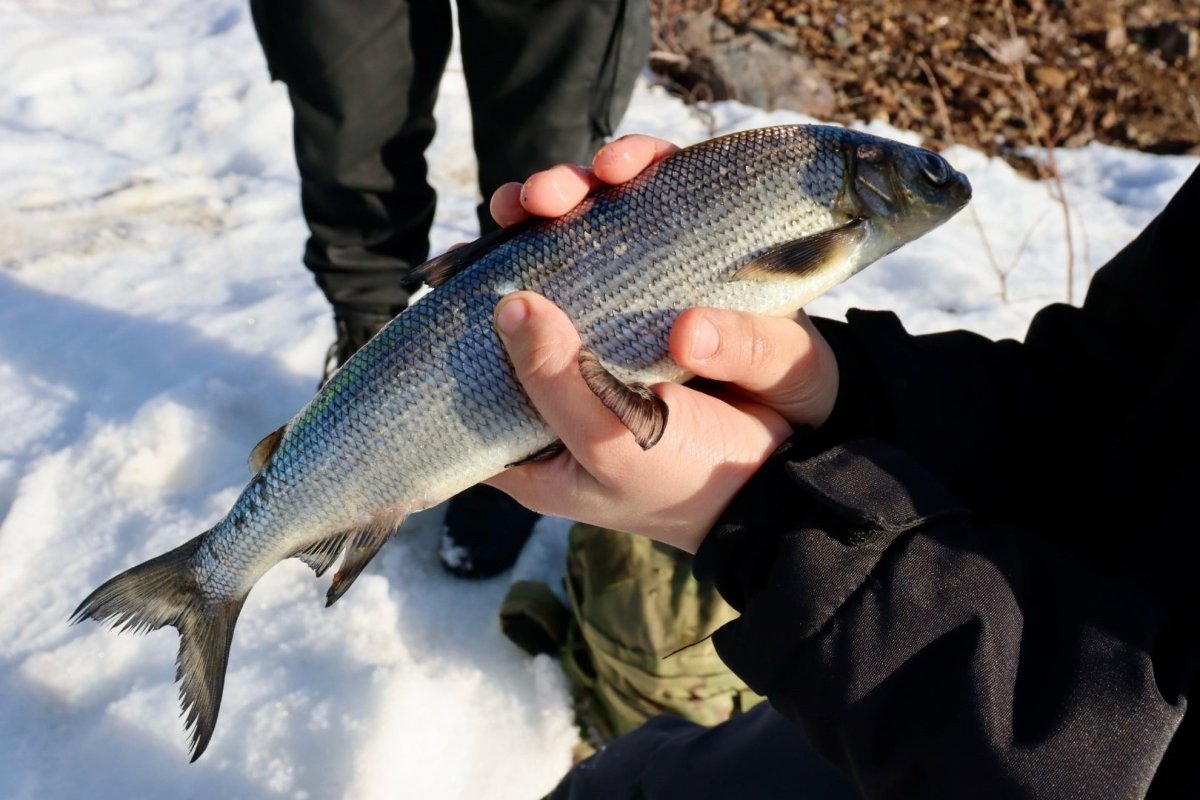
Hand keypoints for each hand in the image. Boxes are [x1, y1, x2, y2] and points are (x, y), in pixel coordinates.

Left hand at [483, 136, 840, 551]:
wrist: (802, 466)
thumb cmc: (694, 477)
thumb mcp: (615, 447)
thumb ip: (558, 384)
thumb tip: (513, 305)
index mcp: (539, 415)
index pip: (478, 354)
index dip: (467, 302)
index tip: (465, 259)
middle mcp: (579, 355)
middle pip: (534, 274)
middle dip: (526, 224)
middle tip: (532, 201)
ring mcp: (634, 313)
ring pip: (591, 234)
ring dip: (577, 191)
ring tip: (578, 181)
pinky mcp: (689, 280)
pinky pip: (659, 217)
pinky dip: (643, 179)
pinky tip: (629, 167)